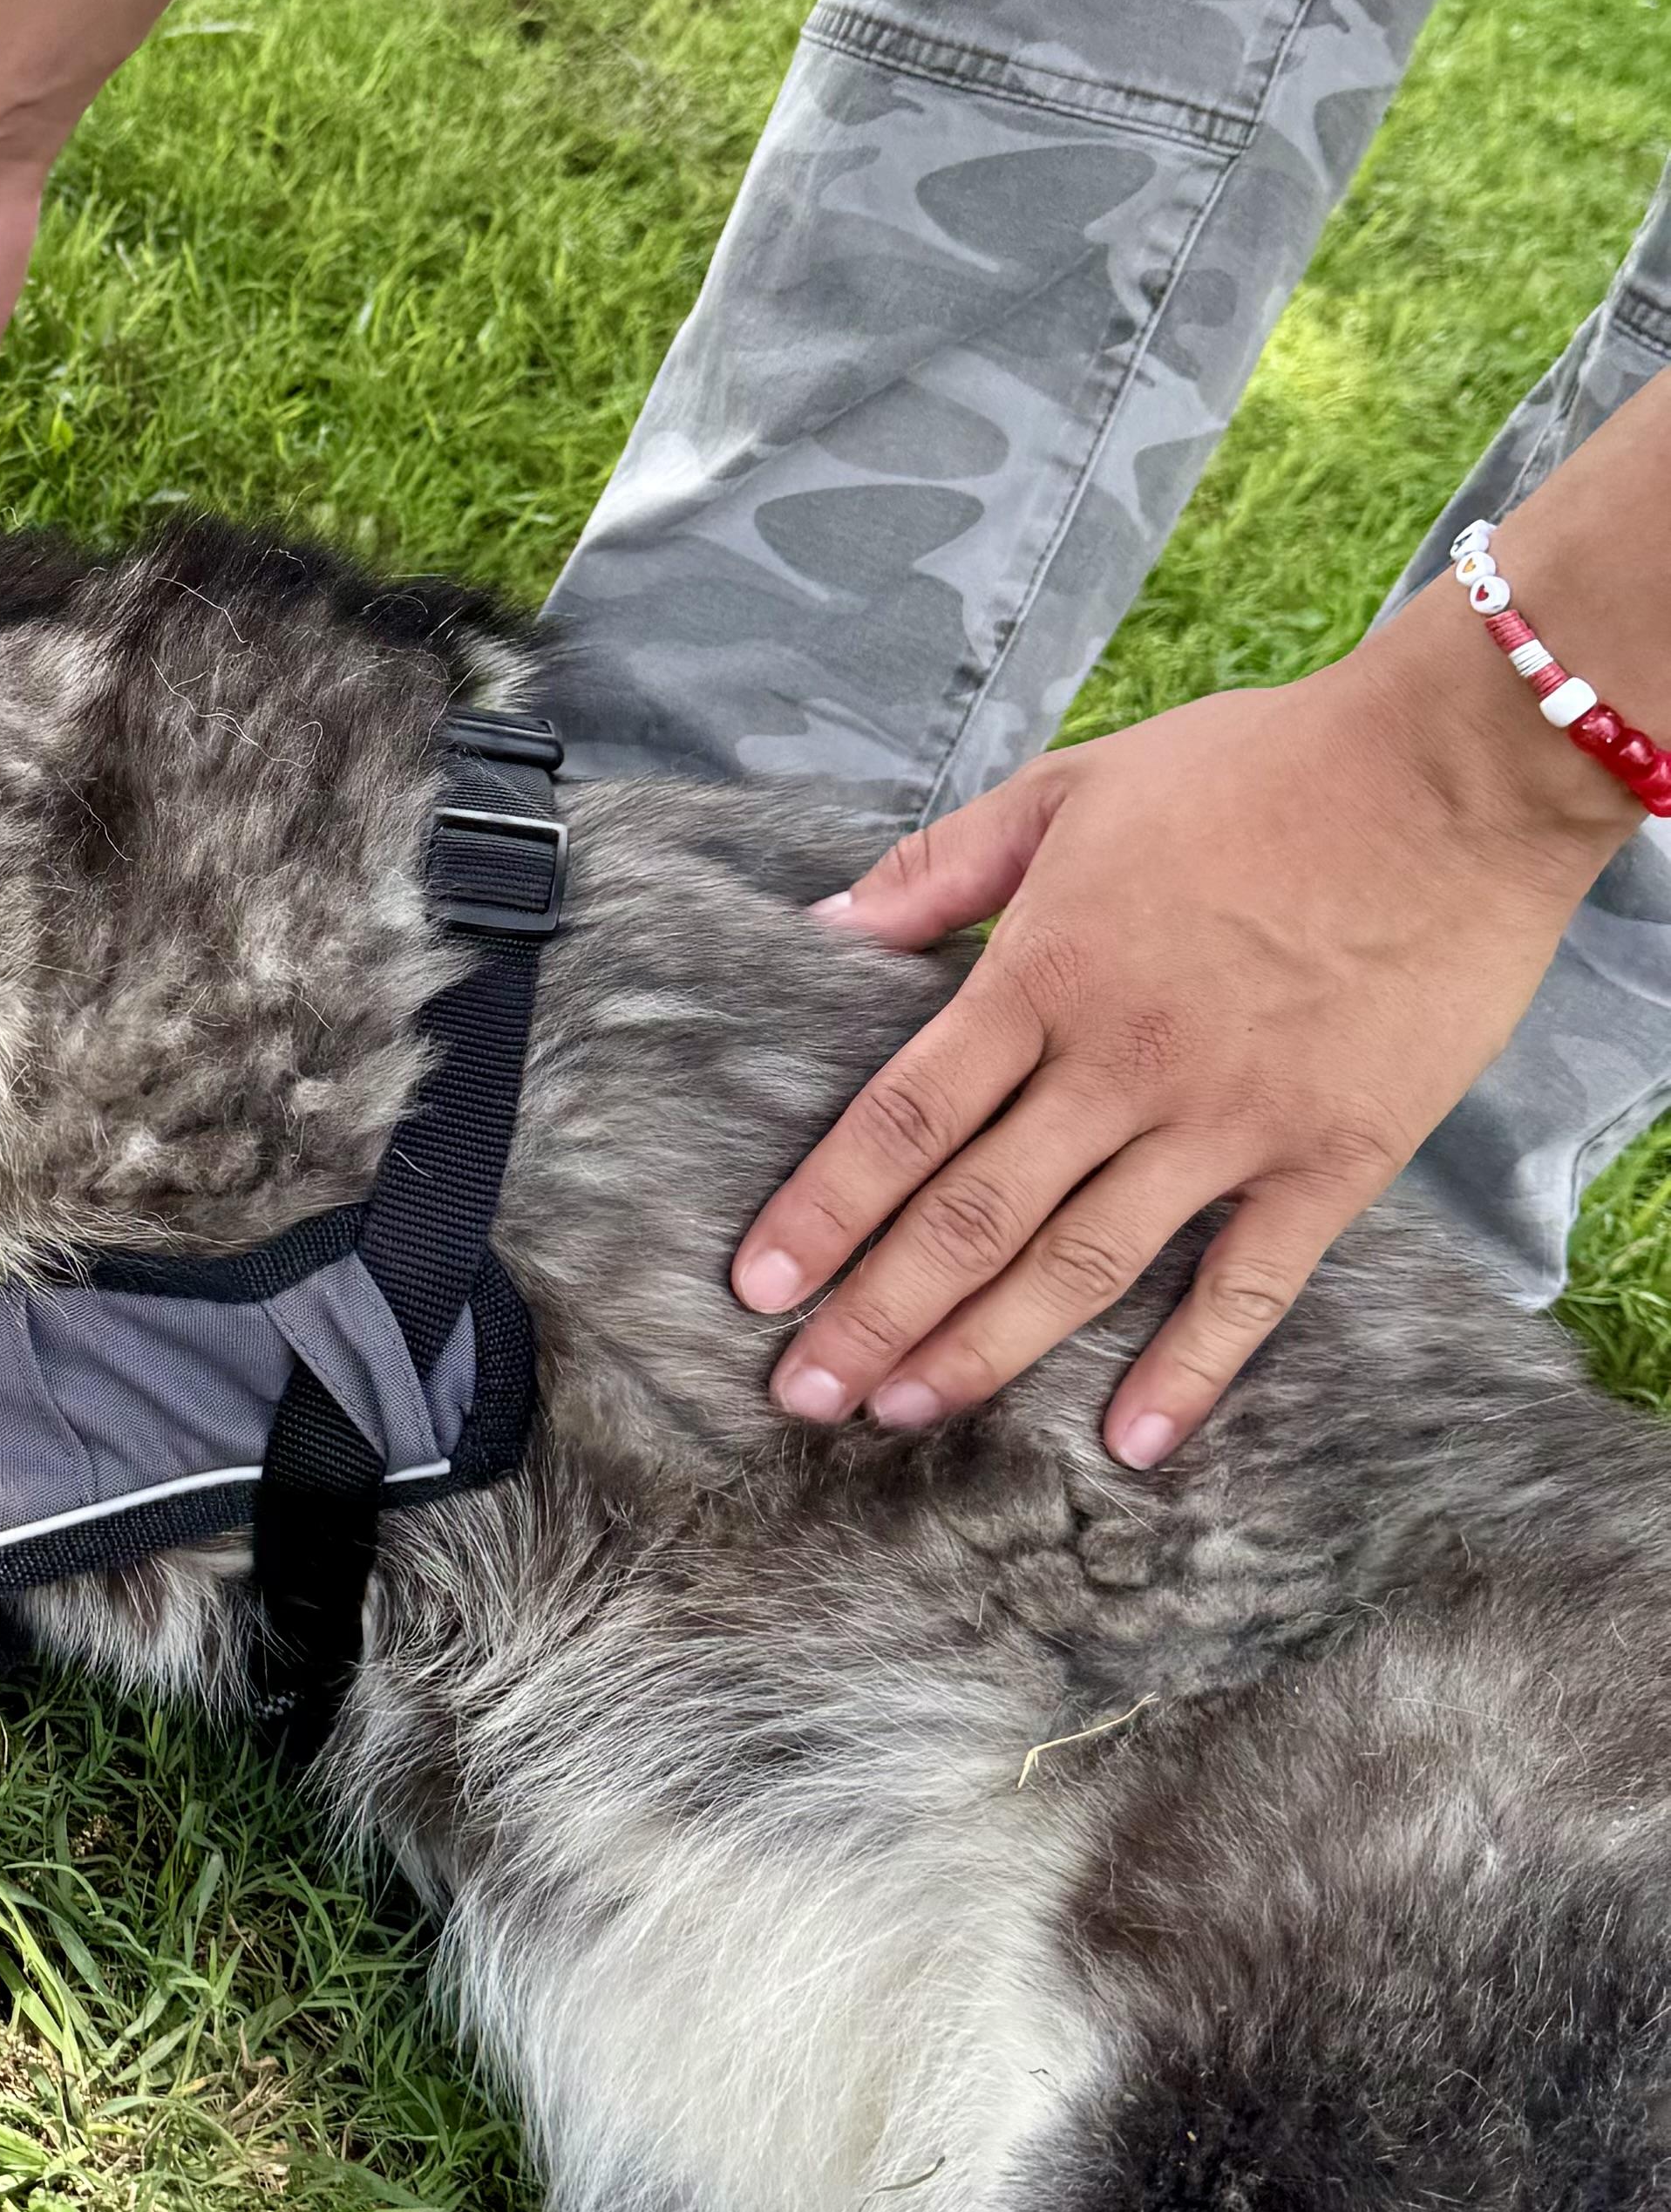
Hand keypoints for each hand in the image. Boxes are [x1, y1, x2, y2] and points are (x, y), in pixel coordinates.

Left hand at [732, 596, 1641, 1466]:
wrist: (1453, 776)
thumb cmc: (1261, 768)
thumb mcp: (1073, 785)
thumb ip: (944, 866)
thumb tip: (826, 923)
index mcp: (1047, 973)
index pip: (904, 1119)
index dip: (823, 1211)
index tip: (758, 1287)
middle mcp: (1122, 1065)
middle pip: (971, 1216)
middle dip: (876, 1314)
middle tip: (803, 1394)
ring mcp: (1229, 1121)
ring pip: (1082, 1264)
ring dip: (986, 1350)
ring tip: (905, 1412)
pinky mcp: (1333, 1157)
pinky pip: (1249, 1286)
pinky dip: (1191, 1371)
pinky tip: (1132, 1442)